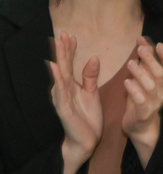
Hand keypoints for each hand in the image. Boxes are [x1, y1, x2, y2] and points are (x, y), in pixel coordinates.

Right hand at [47, 32, 102, 173]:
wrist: (87, 141)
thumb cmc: (87, 117)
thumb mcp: (92, 93)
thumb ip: (91, 76)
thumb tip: (94, 57)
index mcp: (72, 86)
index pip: (70, 64)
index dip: (70, 50)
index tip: (71, 34)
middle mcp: (64, 90)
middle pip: (63, 66)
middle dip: (62, 50)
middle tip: (61, 33)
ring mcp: (62, 99)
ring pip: (60, 76)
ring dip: (59, 60)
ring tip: (57, 45)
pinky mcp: (64, 109)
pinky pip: (61, 93)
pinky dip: (58, 80)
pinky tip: (56, 69)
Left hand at [122, 38, 162, 163]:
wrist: (140, 125)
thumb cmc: (142, 96)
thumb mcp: (144, 77)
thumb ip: (144, 60)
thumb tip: (142, 40)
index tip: (159, 44)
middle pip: (161, 74)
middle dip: (152, 61)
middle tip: (141, 50)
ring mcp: (155, 102)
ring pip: (151, 86)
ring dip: (141, 74)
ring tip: (130, 64)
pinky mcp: (144, 112)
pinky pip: (141, 101)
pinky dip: (134, 91)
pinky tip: (127, 82)